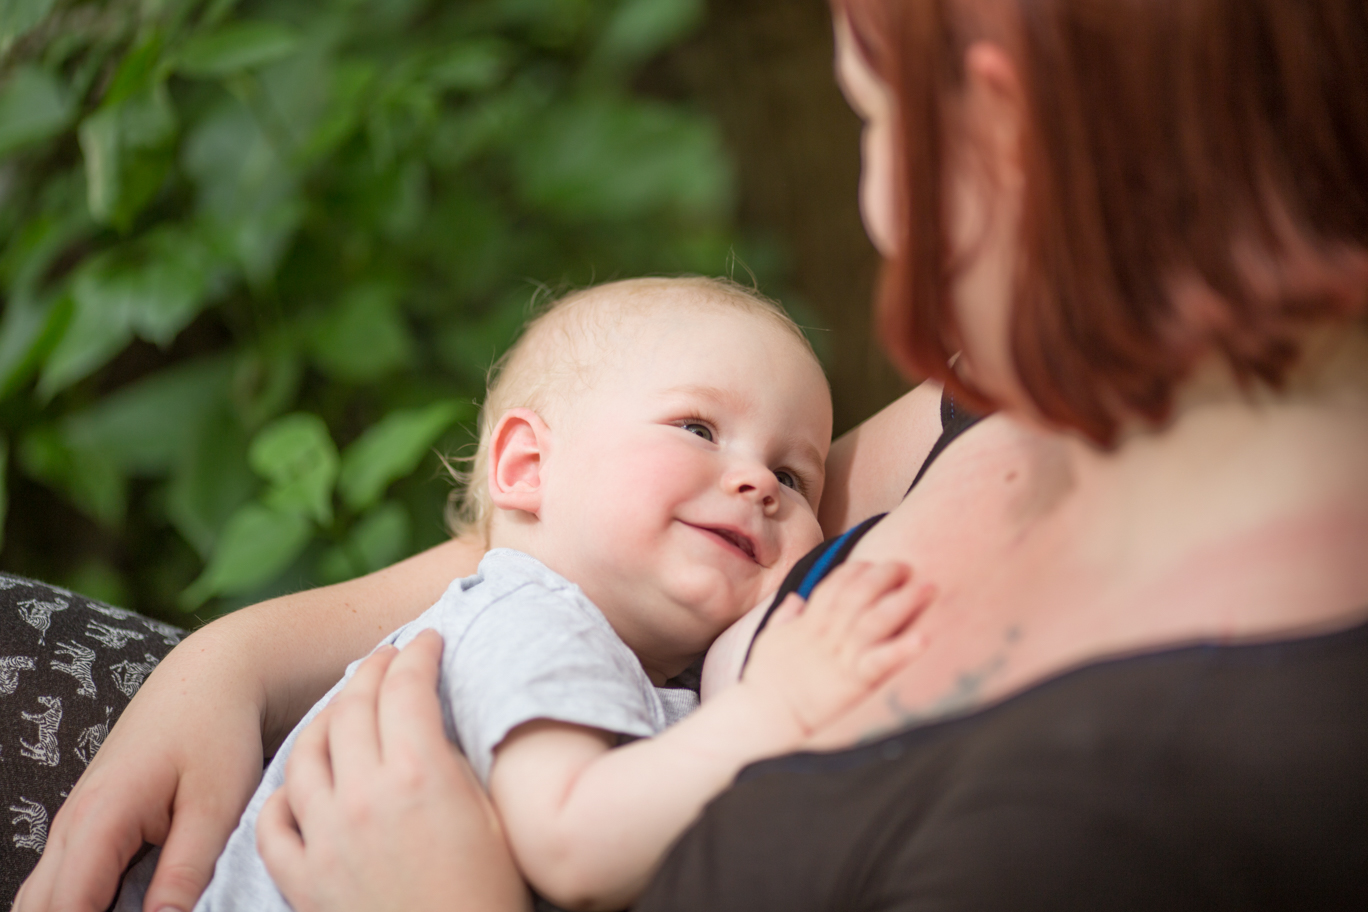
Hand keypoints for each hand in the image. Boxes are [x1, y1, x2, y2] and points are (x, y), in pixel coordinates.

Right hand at [14, 631, 265, 911]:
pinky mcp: (86, 828)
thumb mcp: (217, 804)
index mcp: (99, 820)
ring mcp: (71, 827)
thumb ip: (187, 869)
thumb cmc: (217, 734)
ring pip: (40, 900)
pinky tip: (119, 910)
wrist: (211, 679)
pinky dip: (74, 907)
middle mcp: (70, 826)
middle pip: (39, 910)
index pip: (66, 911)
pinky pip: (61, 884)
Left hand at [257, 630, 529, 911]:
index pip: (406, 686)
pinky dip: (284, 795)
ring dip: (326, 720)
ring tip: (343, 710)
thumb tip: (430, 724)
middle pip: (354, 707)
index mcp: (418, 774)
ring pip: (306, 753)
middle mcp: (363, 797)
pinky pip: (274, 822)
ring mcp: (326, 838)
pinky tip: (301, 784)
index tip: (426, 640)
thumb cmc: (490, 892)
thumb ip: (450, 761)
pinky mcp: (304, 880)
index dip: (417, 653)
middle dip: (372, 670)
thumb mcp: (485, 812)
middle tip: (387, 658)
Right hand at [741, 561, 931, 736]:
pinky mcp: (852, 682)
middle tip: (907, 565)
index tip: (874, 563)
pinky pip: (880, 661)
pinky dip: (902, 649)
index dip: (858, 570)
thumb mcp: (770, 640)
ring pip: (875, 619)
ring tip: (928, 587)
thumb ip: (785, 616)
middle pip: (860, 593)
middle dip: (885, 575)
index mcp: (809, 623)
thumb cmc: (765, 681)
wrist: (763, 716)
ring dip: (903, 601)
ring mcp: (841, 656)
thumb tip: (796, 598)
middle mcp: (827, 633)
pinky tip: (924, 638)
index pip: (835, 584)